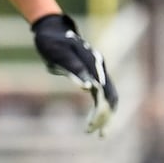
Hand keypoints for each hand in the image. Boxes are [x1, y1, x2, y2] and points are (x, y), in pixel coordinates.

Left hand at [31, 13, 118, 133]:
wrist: (52, 28)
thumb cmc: (53, 41)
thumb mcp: (59, 54)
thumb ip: (74, 69)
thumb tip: (88, 87)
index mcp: (93, 64)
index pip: (104, 93)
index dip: (100, 112)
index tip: (90, 128)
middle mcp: (99, 68)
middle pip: (111, 97)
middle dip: (105, 118)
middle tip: (96, 135)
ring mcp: (97, 71)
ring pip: (110, 97)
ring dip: (106, 116)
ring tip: (100, 134)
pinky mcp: (92, 74)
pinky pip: (102, 95)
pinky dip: (101, 109)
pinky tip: (95, 122)